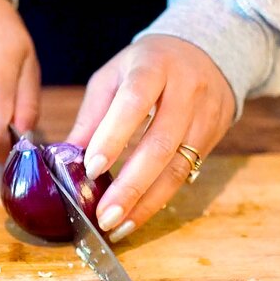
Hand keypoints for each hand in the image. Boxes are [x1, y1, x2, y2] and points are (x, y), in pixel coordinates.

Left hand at [67, 35, 234, 241]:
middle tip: (104, 215)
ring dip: (145, 203)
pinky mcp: (214, 137)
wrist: (205, 53)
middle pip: (160, 144)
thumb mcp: (113, 78)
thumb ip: (92, 116)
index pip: (134, 102)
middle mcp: (186, 90)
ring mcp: (205, 116)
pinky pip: (186, 176)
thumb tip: (65, 159)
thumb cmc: (147, 67)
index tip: (91, 168)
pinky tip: (136, 216)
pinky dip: (158, 200)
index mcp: (153, 67)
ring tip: (118, 226)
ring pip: (177, 167)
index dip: (113, 136)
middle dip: (130, 186)